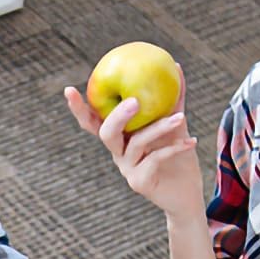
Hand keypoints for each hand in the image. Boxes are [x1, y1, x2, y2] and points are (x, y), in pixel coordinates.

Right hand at [64, 71, 204, 220]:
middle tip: (135, 100)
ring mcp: (127, 169)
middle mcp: (118, 153)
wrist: (188, 193)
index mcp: (120, 136)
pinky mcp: (141, 183)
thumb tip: (176, 65)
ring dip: (159, 127)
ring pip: (136, 143)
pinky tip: (191, 141)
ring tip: (181, 117)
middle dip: (117, 115)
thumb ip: (172, 99)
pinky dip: (174, 147)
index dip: (79, 108)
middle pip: (106, 133)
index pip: (93, 122)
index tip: (68, 89)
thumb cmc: (178, 156)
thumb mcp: (176, 125)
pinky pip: (155, 159)